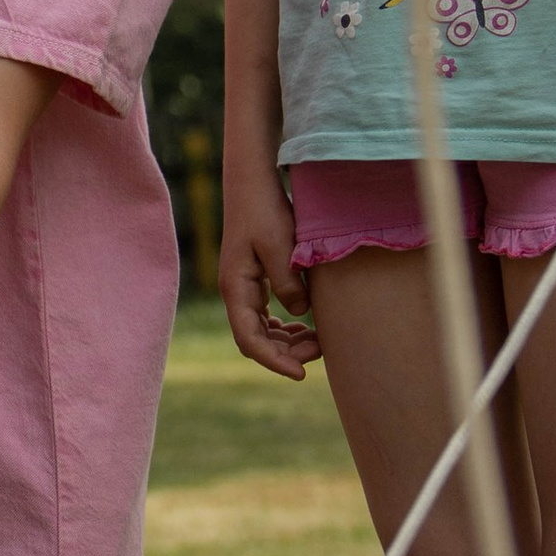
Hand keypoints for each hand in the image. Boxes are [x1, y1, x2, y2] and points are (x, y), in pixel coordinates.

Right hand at [220, 172, 319, 379]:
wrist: (253, 181)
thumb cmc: (265, 209)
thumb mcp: (280, 245)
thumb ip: (288, 282)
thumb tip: (300, 315)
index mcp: (235, 288)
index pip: (250, 339)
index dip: (274, 361)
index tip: (301, 374)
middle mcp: (235, 291)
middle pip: (255, 339)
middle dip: (285, 353)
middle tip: (319, 351)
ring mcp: (243, 286)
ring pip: (261, 329)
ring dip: (286, 341)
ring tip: (317, 340)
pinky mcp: (254, 278)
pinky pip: (266, 314)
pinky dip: (284, 325)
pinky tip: (305, 325)